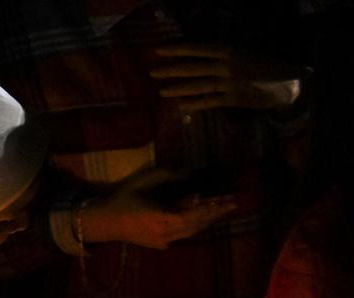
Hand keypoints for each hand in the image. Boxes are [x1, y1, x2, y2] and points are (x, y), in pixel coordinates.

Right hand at [80, 169, 236, 249]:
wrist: (105, 223)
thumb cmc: (123, 199)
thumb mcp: (144, 181)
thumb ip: (168, 175)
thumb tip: (189, 173)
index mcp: (160, 219)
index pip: (193, 215)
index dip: (211, 208)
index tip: (228, 201)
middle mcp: (165, 234)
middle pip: (197, 225)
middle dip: (215, 214)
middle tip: (232, 204)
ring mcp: (163, 242)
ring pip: (192, 232)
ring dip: (206, 220)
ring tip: (220, 209)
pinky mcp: (160, 244)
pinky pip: (183, 234)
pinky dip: (193, 224)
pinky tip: (199, 215)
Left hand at [150, 44, 302, 112]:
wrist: (287, 84)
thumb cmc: (265, 66)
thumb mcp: (245, 53)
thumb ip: (223, 55)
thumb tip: (198, 56)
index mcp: (230, 51)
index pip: (198, 49)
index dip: (178, 49)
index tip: (159, 49)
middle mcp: (228, 66)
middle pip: (193, 68)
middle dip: (171, 70)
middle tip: (152, 72)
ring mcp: (229, 84)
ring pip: (198, 86)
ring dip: (178, 89)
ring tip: (161, 91)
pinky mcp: (232, 100)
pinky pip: (208, 102)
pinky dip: (193, 104)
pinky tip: (179, 106)